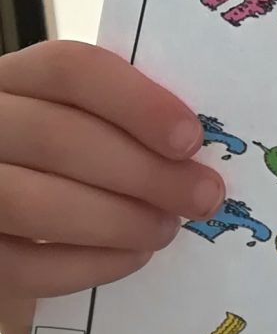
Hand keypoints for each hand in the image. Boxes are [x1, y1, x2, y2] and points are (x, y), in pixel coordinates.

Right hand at [0, 40, 222, 310]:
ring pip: (30, 202)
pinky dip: (88, 264)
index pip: (67, 68)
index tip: (190, 138)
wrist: (11, 225)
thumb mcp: (84, 125)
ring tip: (165, 228)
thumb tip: (198, 147)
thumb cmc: (63, 167)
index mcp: (11, 81)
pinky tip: (132, 256)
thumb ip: (122, 122)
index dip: (135, 101)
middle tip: (202, 195)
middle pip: (55, 136)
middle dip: (143, 171)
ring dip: (117, 219)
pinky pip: (23, 265)